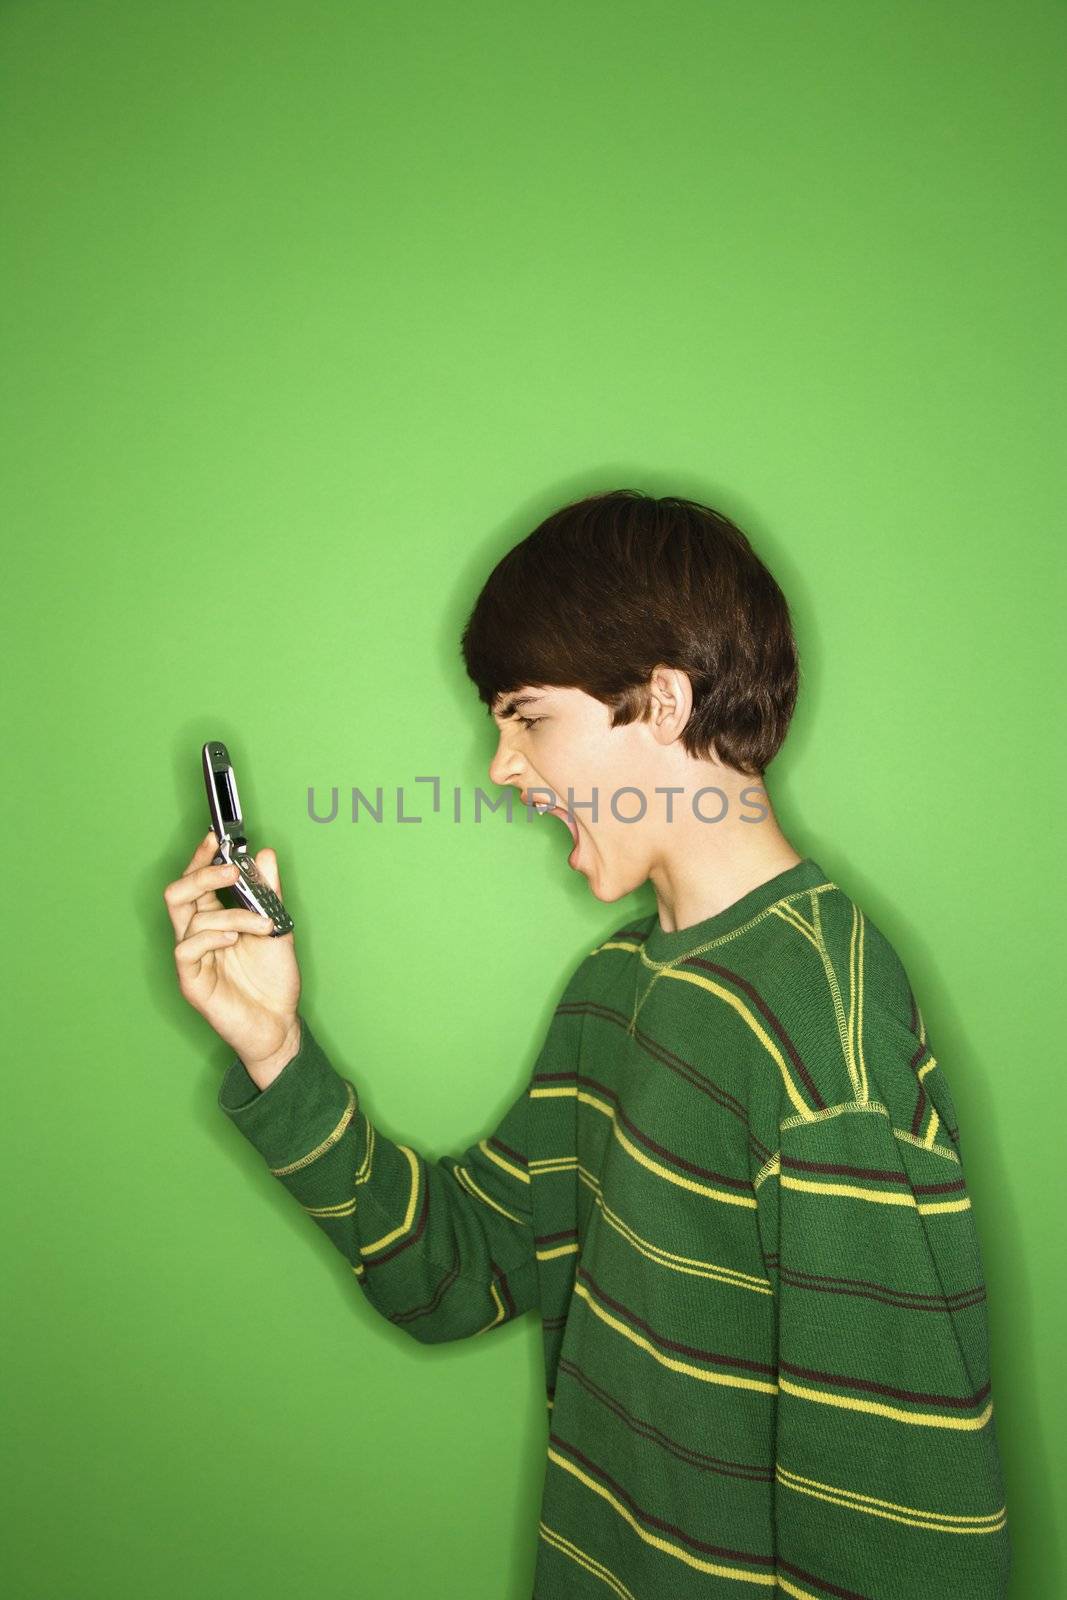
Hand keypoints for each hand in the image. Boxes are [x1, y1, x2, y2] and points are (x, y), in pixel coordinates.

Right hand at [164, 831, 301, 1087]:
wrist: (280, 1024)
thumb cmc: (273, 981)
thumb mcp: (277, 927)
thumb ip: (269, 893)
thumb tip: (265, 855)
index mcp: (214, 921)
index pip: (196, 882)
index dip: (201, 857)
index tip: (216, 837)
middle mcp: (198, 936)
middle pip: (179, 894)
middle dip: (202, 874)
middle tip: (232, 869)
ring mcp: (192, 959)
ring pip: (191, 919)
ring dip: (233, 915)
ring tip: (262, 925)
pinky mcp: (191, 981)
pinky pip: (187, 949)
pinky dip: (211, 937)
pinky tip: (234, 939)